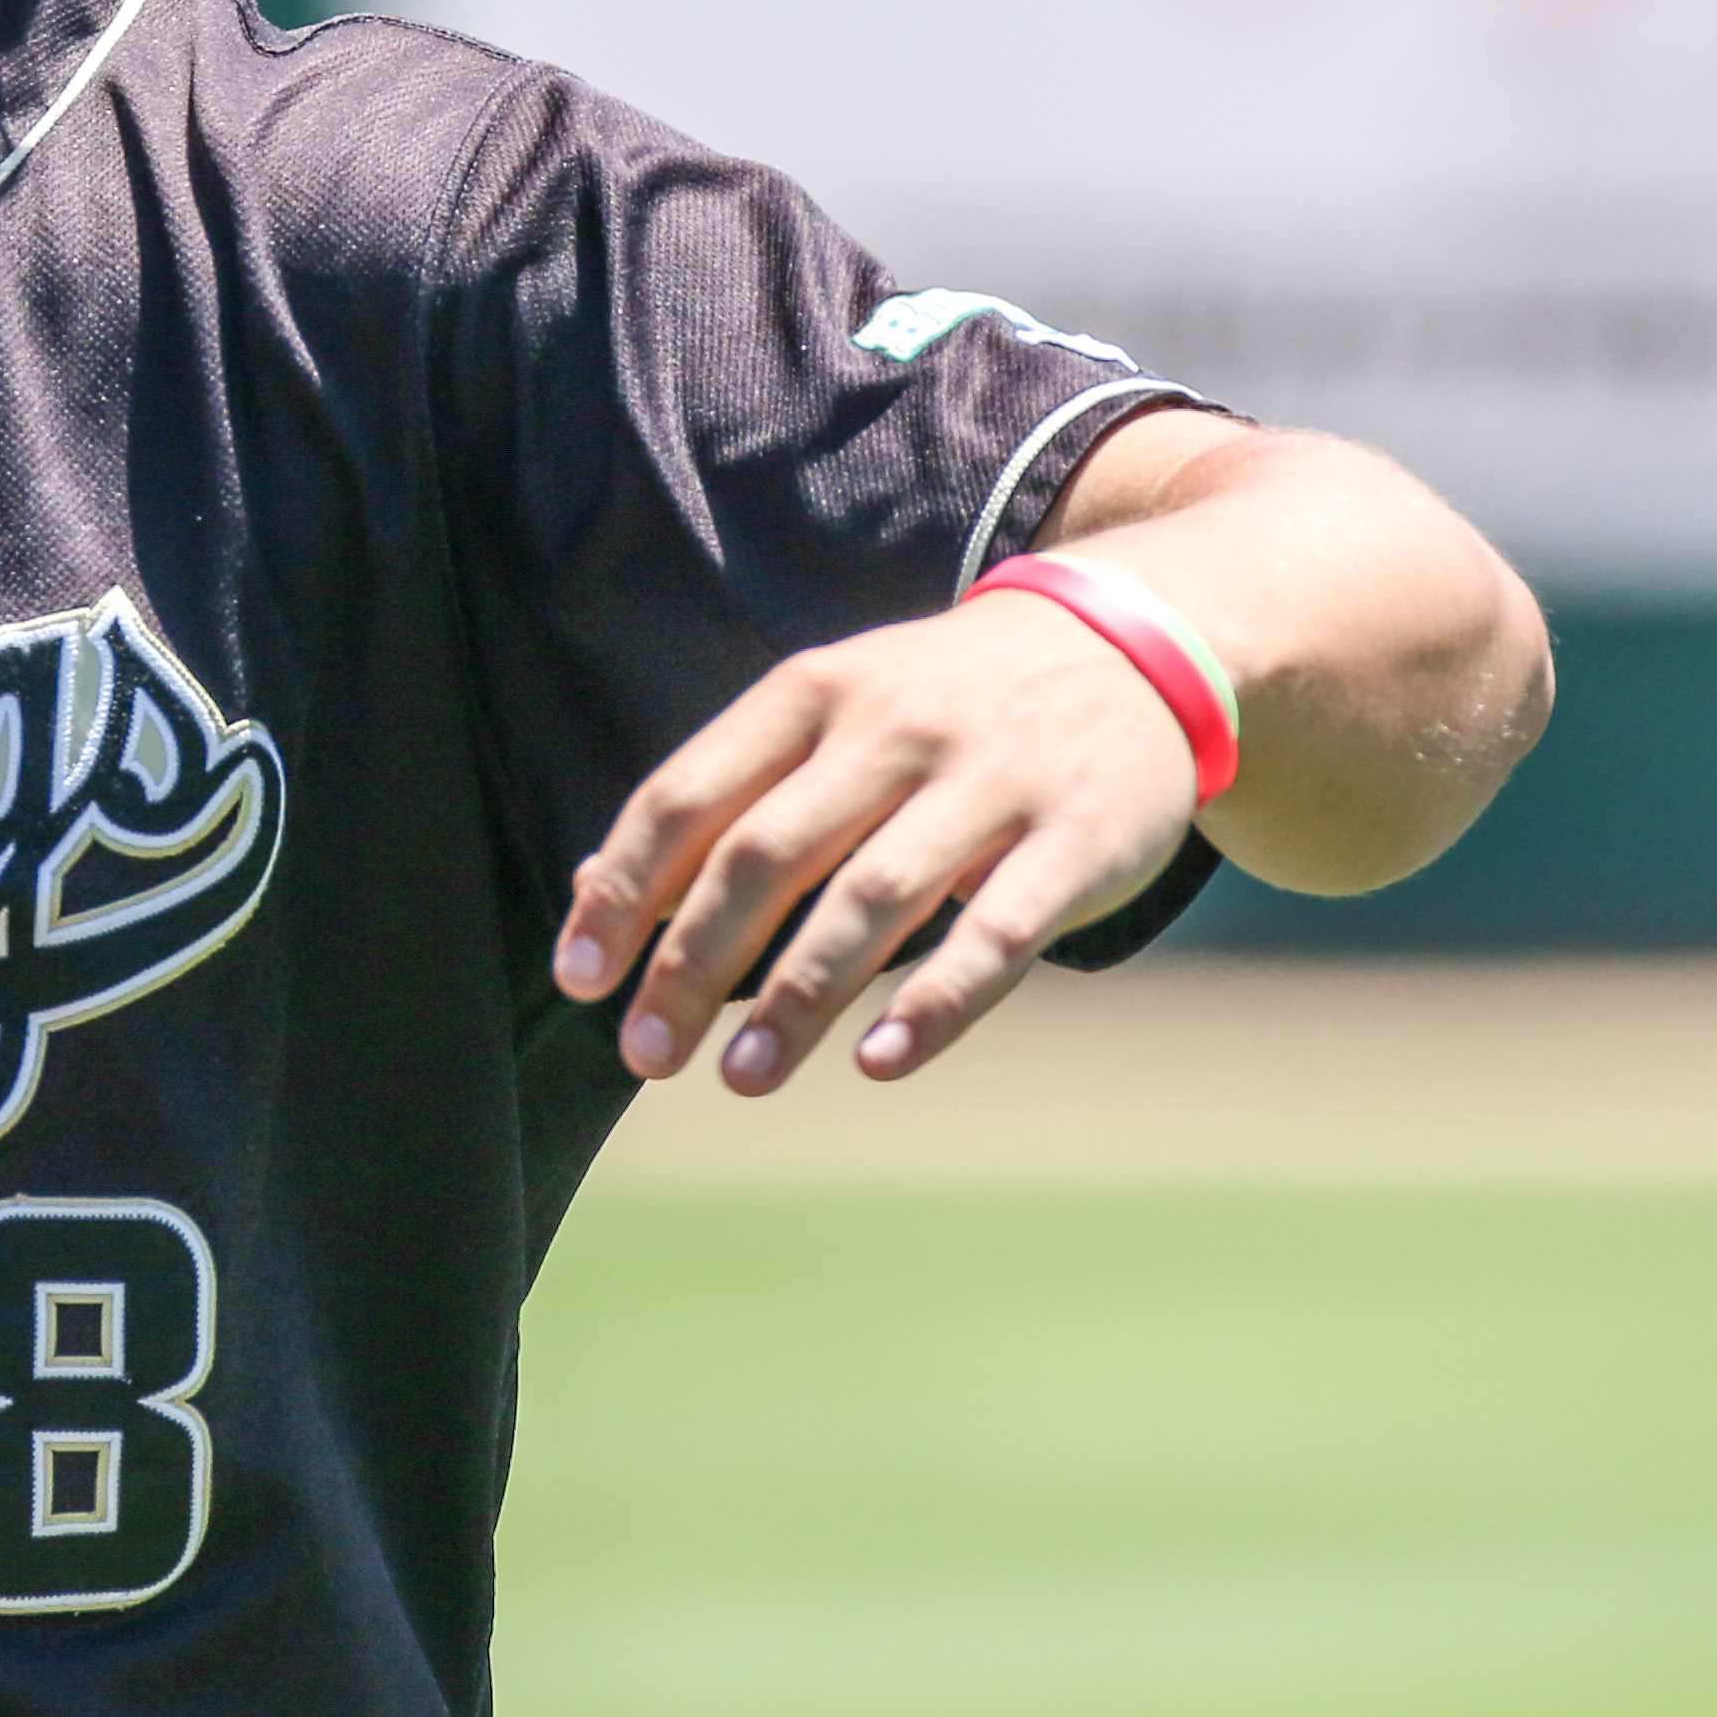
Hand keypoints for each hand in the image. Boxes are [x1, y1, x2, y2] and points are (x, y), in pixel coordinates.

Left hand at [549, 586, 1200, 1094]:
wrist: (1133, 639)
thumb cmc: (944, 700)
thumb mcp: (832, 708)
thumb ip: (725, 793)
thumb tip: (594, 892)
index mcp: (816, 693)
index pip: (692, 795)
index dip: (628, 890)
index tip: (582, 980)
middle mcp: (895, 729)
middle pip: (769, 853)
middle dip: (694, 961)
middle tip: (646, 1053)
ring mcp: (990, 782)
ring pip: (874, 896)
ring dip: (799, 996)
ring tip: (741, 1077)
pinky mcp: (1076, 840)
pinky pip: (997, 932)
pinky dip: (934, 1003)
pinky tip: (876, 1063)